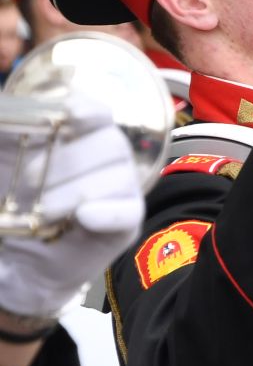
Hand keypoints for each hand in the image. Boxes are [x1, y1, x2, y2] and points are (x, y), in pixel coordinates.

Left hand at [0, 89, 145, 320]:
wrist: (17, 255)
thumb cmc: (9, 202)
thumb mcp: (2, 162)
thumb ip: (7, 135)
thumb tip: (6, 116)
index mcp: (79, 135)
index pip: (96, 113)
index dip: (87, 111)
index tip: (69, 114)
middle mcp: (107, 157)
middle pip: (110, 144)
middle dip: (66, 163)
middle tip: (28, 183)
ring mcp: (121, 190)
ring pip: (116, 179)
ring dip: (71, 194)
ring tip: (42, 213)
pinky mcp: (126, 222)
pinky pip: (127, 211)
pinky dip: (104, 212)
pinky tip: (82, 217)